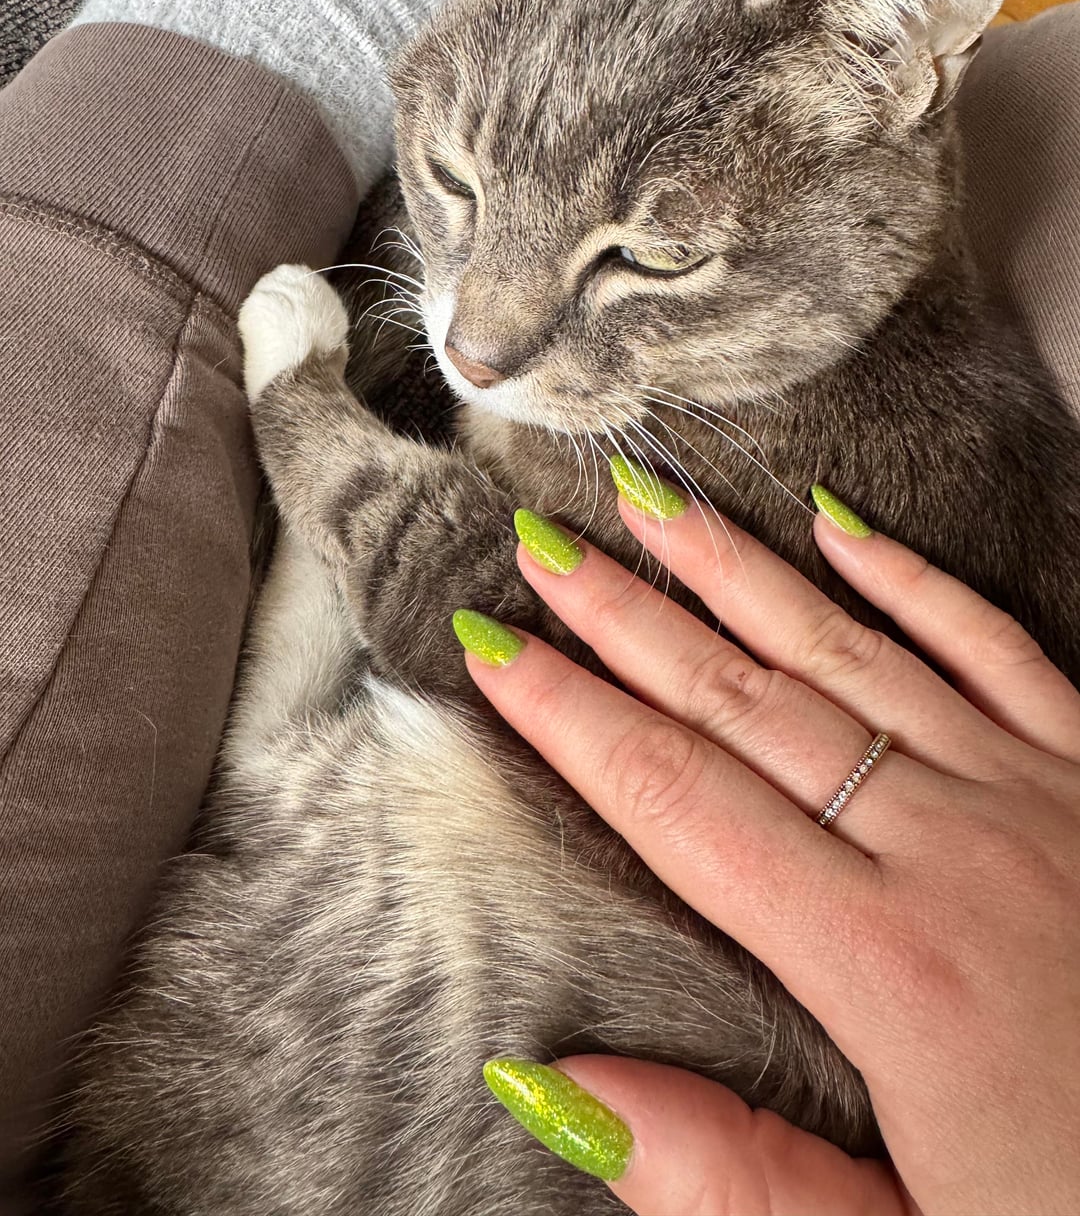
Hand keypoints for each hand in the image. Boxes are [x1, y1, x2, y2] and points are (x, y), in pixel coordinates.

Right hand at [454, 475, 1079, 1214]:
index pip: (678, 805)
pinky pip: (994, 646)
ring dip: (741, 571)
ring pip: (849, 652)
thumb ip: (733, 1176)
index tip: (491, 649)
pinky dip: (915, 582)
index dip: (571, 720)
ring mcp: (1032, 792)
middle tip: (545, 547)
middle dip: (627, 620)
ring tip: (655, 503)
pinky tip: (844, 528)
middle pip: (744, 704)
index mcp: (884, 962)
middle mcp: (948, 845)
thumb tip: (560, 1088)